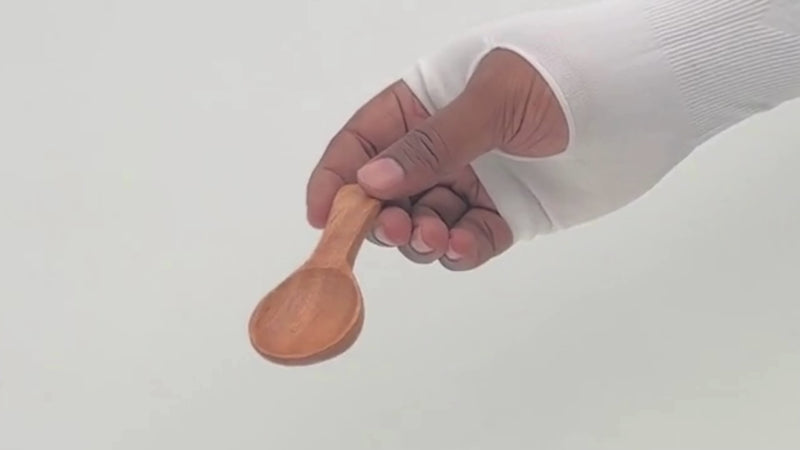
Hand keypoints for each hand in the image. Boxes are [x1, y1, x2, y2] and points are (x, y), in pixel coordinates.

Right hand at [306, 49, 567, 269]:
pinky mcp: (509, 213)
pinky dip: (459, 249)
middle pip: (388, 190)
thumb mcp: (494, 97)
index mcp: (428, 100)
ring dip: (420, 235)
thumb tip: (371, 183)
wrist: (652, 94)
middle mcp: (445, 144)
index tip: (321, 215)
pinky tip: (459, 246)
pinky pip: (471, 239)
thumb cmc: (570, 74)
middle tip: (394, 227)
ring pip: (426, 219)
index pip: (366, 140)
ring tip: (435, 234)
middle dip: (380, 215)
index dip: (338, 176)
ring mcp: (476, 179)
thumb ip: (433, 144)